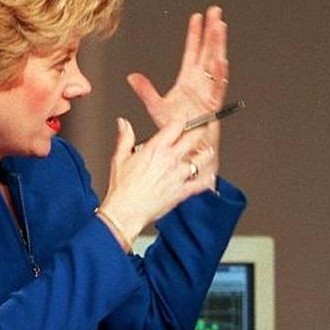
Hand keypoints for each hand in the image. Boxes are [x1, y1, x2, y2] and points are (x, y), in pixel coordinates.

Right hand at [97, 117, 214, 245]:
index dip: (183, 118)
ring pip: (203, 159)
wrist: (126, 212)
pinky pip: (202, 183)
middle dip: (200, 130)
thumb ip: (125, 138)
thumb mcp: (120, 158)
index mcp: (156, 149)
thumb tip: (123, 123)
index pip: (176, 125)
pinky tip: (210, 176)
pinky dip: (208, 179)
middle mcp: (170, 160)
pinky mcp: (183, 191)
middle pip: (194, 138)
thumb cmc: (122, 189)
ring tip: (207, 150)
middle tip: (203, 127)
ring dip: (206, 153)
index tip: (185, 117)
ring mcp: (179, 175)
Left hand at [126, 5, 227, 134]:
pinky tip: (221, 59)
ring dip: (218, 46)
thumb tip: (132, 77)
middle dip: (212, 32)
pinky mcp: (212, 105)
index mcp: (188, 81)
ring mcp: (208, 93)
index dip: (195, 35)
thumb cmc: (175, 131)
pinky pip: (218, 87)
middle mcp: (201, 84)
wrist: (186, 150)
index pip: (193, 52)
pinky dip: (220, 74)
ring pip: (215, 64)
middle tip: (215, 13)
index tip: (197, 18)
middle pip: (208, 52)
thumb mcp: (156, 108)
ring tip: (220, 27)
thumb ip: (146, 91)